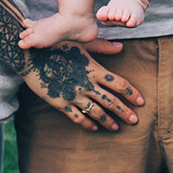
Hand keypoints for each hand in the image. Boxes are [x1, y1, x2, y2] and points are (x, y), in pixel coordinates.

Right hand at [18, 42, 143, 129]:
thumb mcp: (82, 44)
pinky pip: (76, 117)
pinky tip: (94, 128)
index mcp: (94, 70)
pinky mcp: (60, 103)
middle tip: (134, 121)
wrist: (31, 56)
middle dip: (124, 112)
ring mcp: (73, 95)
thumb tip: (121, 48)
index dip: (132, 94)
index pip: (120, 84)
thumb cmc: (57, 46)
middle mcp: (86, 84)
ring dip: (108, 121)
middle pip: (111, 101)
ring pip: (96, 112)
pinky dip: (87, 124)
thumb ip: (102, 47)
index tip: (141, 101)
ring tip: (116, 128)